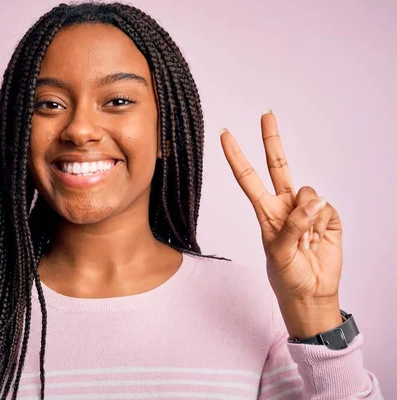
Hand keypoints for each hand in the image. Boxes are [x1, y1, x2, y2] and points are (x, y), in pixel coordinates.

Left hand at [220, 110, 342, 338]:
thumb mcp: (279, 253)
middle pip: (278, 166)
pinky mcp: (328, 217)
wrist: (311, 294)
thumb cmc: (286, 276)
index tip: (224, 134)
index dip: (236, 156)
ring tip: (305, 242)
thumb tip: (314, 200)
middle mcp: (284, 205)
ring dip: (307, 217)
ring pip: (308, 192)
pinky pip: (327, 209)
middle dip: (272, 140)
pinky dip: (323, 225)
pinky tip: (319, 240)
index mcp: (265, 211)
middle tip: (267, 114)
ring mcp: (307, 210)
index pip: (247, 178)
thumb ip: (293, 225)